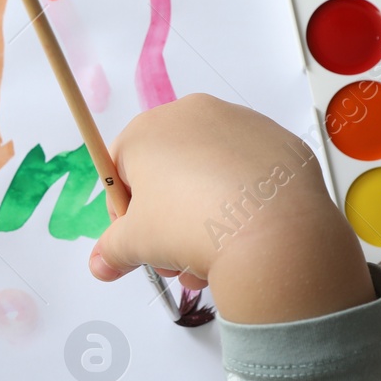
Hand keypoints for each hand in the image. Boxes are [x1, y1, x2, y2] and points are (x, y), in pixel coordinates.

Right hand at [89, 94, 375, 323]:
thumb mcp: (136, 243)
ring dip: (203, 216)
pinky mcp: (281, 142)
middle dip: (166, 218)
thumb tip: (100, 266)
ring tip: (212, 257)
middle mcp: (193, 113)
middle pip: (167, 170)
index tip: (138, 240)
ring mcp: (243, 123)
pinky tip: (248, 234)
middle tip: (175, 256)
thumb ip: (111, 251)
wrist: (272, 232)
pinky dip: (243, 201)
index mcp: (148, 129)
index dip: (124, 210)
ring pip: (209, 173)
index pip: (119, 167)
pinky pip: (249, 173)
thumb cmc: (188, 226)